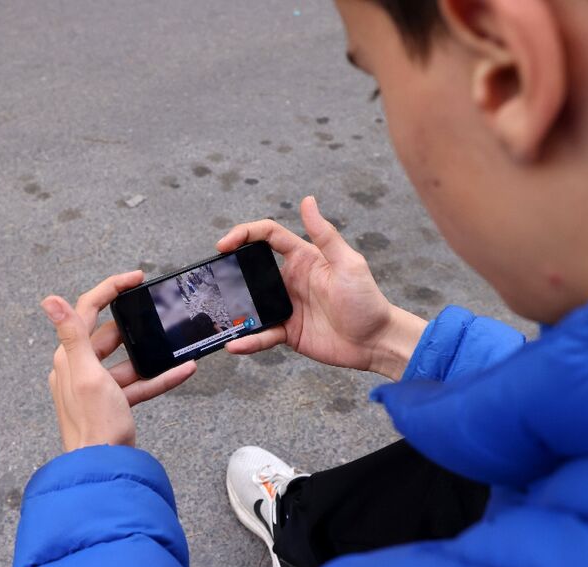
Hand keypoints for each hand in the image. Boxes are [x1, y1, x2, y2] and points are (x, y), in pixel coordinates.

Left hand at [41, 271, 196, 451]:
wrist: (104, 469)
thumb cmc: (94, 425)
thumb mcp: (87, 374)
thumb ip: (72, 335)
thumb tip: (49, 300)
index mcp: (69, 358)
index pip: (87, 311)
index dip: (111, 290)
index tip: (135, 279)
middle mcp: (79, 370)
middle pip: (108, 336)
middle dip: (135, 326)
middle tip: (157, 313)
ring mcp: (96, 388)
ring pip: (127, 361)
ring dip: (152, 355)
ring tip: (175, 345)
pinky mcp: (113, 404)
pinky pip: (138, 384)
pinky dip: (158, 377)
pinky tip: (182, 371)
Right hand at [216, 196, 425, 379]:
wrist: (375, 341)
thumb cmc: (367, 299)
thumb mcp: (348, 263)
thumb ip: (325, 235)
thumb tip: (308, 200)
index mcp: (303, 258)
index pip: (267, 237)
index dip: (244, 234)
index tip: (224, 243)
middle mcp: (290, 280)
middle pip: (251, 269)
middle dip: (229, 270)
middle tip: (211, 278)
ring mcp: (286, 306)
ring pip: (252, 304)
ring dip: (235, 308)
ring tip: (215, 313)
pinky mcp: (287, 332)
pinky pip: (261, 334)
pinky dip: (247, 340)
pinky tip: (235, 344)